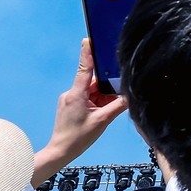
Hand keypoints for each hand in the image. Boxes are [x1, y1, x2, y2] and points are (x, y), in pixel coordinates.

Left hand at [32, 39, 129, 185]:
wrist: (60, 151)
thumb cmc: (78, 137)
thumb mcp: (102, 121)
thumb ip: (118, 106)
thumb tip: (130, 96)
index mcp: (77, 94)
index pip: (84, 68)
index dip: (87, 53)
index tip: (89, 39)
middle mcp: (71, 93)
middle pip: (93, 81)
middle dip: (106, 86)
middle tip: (117, 93)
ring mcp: (70, 99)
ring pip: (92, 90)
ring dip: (102, 97)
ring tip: (105, 111)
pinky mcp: (71, 105)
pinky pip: (88, 97)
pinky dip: (98, 102)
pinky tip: (102, 112)